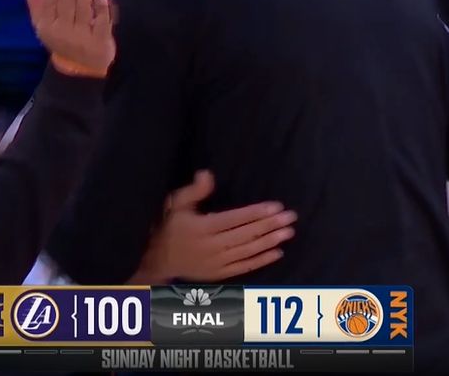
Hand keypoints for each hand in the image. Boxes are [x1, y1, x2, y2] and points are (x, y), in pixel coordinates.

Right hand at [23, 0, 115, 77]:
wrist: (79, 69)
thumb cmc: (61, 38)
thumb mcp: (44, 24)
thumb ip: (37, 0)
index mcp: (47, 25)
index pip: (50, 1)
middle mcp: (62, 32)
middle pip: (67, 2)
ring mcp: (81, 38)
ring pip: (83, 10)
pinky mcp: (99, 43)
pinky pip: (101, 24)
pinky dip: (102, 11)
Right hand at [130, 171, 296, 283]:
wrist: (157, 260)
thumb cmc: (169, 226)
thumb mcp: (176, 204)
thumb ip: (194, 191)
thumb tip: (207, 174)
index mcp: (202, 228)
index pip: (235, 219)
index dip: (256, 213)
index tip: (276, 206)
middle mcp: (212, 247)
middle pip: (246, 235)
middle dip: (270, 225)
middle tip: (291, 217)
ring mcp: (217, 263)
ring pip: (248, 252)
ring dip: (270, 241)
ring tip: (289, 232)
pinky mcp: (219, 274)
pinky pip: (244, 268)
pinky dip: (261, 260)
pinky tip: (277, 252)